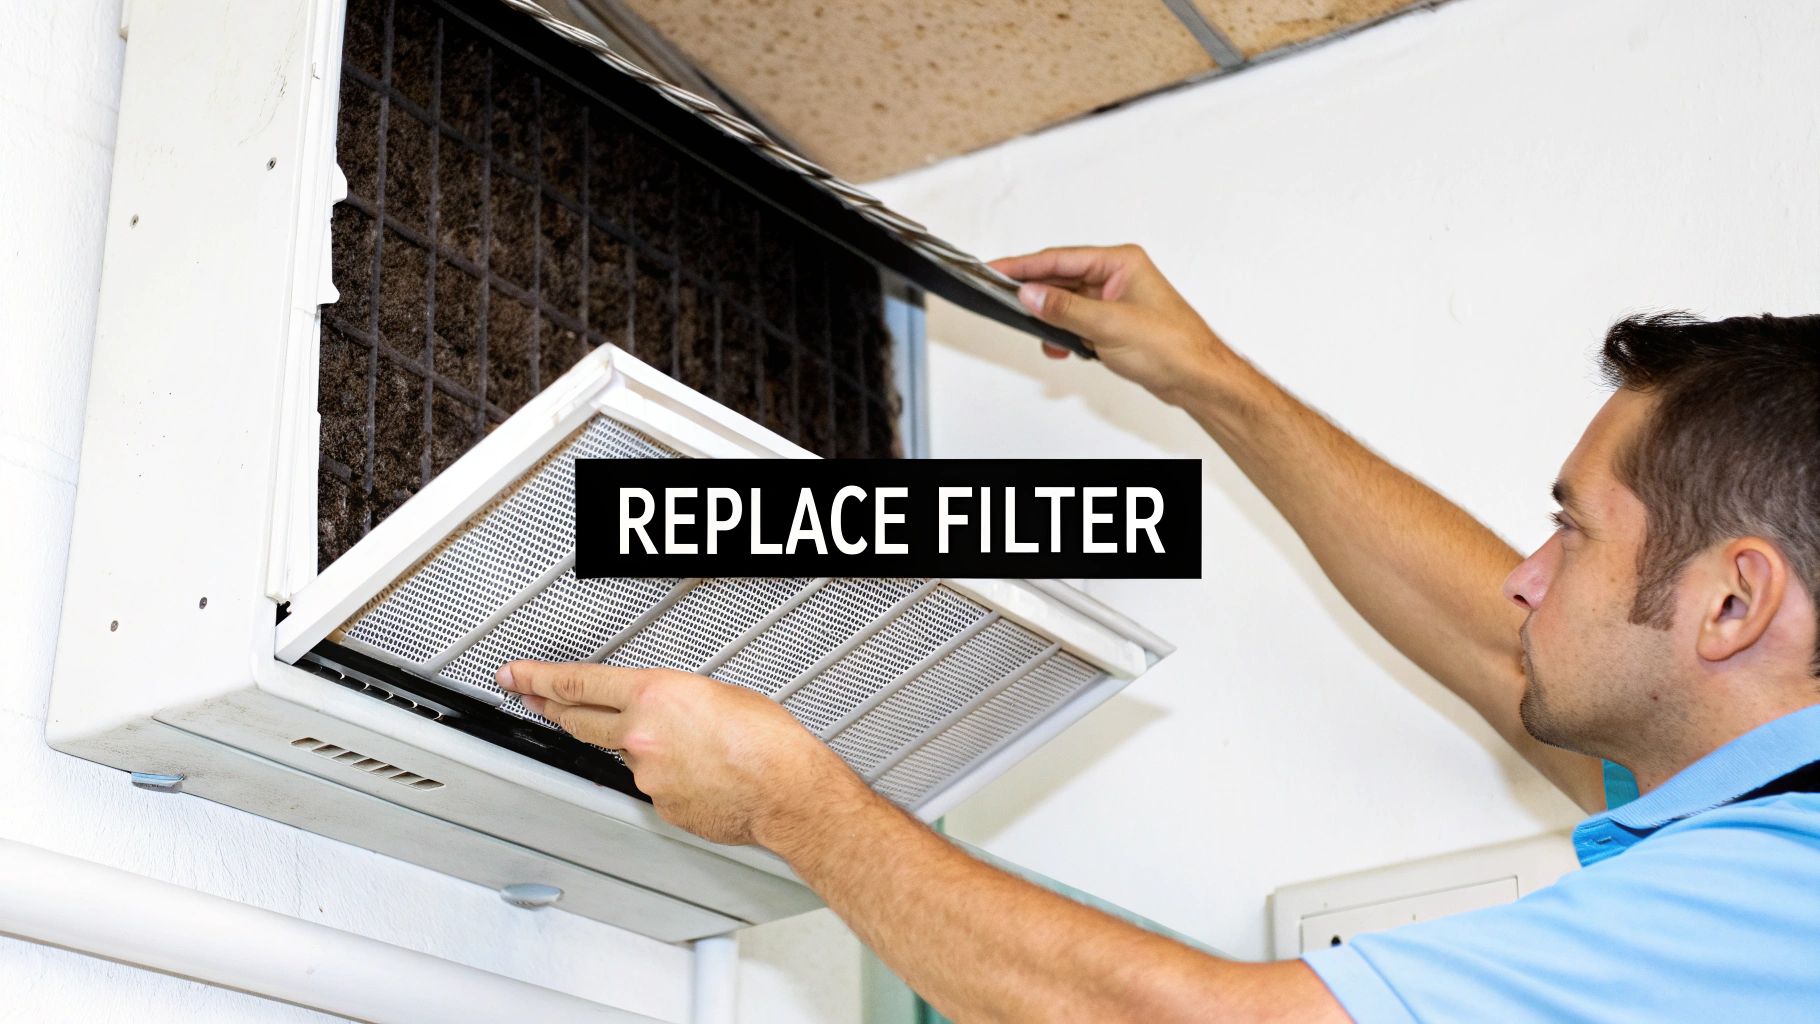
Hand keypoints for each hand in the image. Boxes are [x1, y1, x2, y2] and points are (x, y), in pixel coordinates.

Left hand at [496, 661, 867, 846]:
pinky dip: (668, 776)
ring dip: (636, 745)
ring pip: (622, 753)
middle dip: (550, 707)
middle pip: (578, 719)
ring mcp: (646, 774)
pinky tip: (701, 772)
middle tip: (531, 697)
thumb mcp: (715, 692)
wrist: (786, 789)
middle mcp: (640, 735)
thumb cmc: (767, 738)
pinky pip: (652, 784)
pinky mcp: (659, 805)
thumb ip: (673, 697)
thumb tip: (661, 706)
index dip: (536, 678)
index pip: (576, 683)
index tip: (515, 675)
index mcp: (653, 695)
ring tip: (683, 743)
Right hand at [990, 245, 1230, 405]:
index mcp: (1120, 262)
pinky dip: (1064, 334)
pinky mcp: (1113, 324)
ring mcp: (1114, 301)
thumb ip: (1064, 309)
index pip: (1060, 259)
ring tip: (1039, 332)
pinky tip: (1060, 346)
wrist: (1197, 378)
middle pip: (1061, 278)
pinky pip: (1077, 322)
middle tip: (1002, 297)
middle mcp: (1116, 276)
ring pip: (1067, 303)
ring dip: (1051, 319)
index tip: (996, 269)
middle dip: (1035, 293)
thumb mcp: (1109, 325)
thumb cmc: (1172, 346)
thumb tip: (1030, 294)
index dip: (1024, 265)